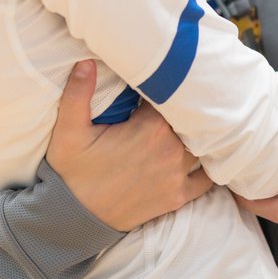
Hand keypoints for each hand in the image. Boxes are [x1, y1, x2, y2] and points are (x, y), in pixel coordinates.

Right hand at [46, 61, 211, 230]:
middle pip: (192, 119)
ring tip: (189, 124)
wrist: (73, 218)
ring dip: (198, 134)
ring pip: (203, 145)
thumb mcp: (69, 131)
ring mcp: (178, 176)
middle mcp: (172, 150)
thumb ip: (78, 93)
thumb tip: (86, 61)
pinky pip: (206, 179)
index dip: (167, 86)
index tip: (160, 79)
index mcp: (151, 128)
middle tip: (176, 98)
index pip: (172, 96)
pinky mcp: (178, 196)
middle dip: (184, 108)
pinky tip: (205, 155)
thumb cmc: (72, 172)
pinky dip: (208, 166)